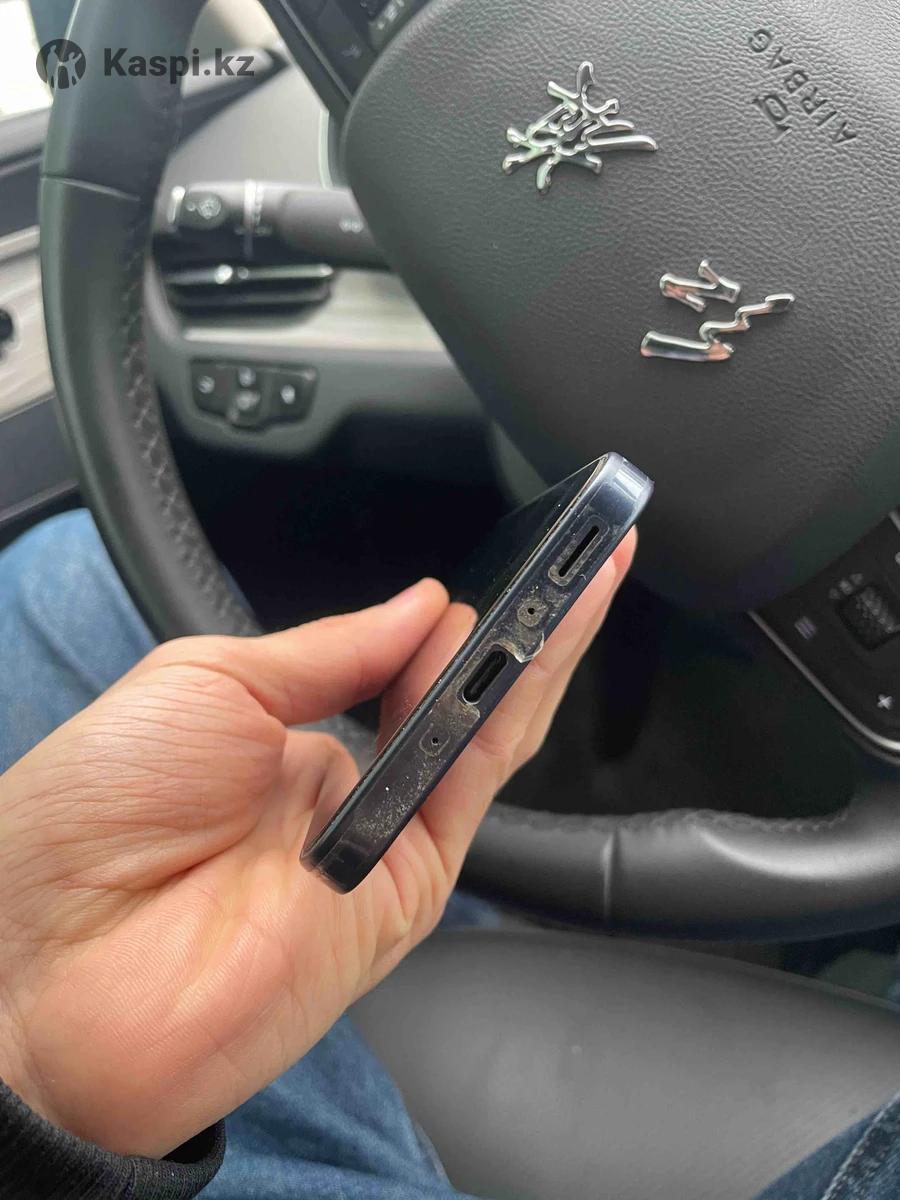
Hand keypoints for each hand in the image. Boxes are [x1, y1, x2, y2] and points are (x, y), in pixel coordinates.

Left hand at [0, 533, 633, 1157]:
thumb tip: (424, 606)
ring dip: (540, 657)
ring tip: (580, 576)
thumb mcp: (211, 681)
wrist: (42, 958)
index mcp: (296, 742)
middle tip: (582, 551)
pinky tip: (522, 647)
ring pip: (488, 742)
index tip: (509, 560)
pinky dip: (500, 716)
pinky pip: (469, 792)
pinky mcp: (405, 896)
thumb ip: (331, 648)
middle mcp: (350, 796)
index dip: (461, 617)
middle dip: (530, 626)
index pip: (406, 668)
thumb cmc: (92, 813)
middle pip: (464, 702)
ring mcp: (382, 847)